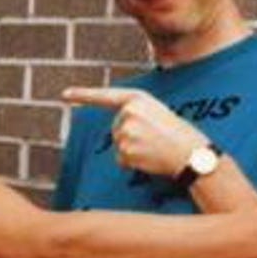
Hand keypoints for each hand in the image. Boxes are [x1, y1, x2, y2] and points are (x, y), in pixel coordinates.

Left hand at [63, 86, 206, 175]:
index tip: (65, 94)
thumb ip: (135, 115)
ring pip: (118, 145)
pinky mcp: (124, 149)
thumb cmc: (178, 134)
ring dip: (133, 151)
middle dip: (130, 137)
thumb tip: (119, 132)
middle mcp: (128, 112)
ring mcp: (125, 131)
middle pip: (115, 128)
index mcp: (137, 98)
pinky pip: (121, 160)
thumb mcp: (157, 113)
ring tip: (154, 148)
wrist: (191, 153)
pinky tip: (149, 158)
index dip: (83, 95)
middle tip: (154, 139)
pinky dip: (132, 163)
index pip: (105, 96)